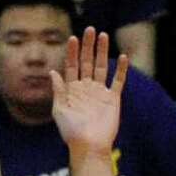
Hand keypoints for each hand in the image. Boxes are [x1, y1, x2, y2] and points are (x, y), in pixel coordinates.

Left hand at [51, 27, 128, 156]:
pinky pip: (118, 81)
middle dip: (88, 46)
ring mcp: (100, 93)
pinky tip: (122, 56)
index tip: (72, 38)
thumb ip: (58, 90)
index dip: (72, 52)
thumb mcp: (60, 110)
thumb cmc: (71, 131)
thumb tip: (53, 71)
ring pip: (102, 67)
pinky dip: (121, 69)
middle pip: (87, 62)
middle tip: (90, 29)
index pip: (71, 66)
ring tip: (103, 35)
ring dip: (102, 52)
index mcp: (72, 90)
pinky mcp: (112, 99)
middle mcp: (86, 88)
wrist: (89, 146)